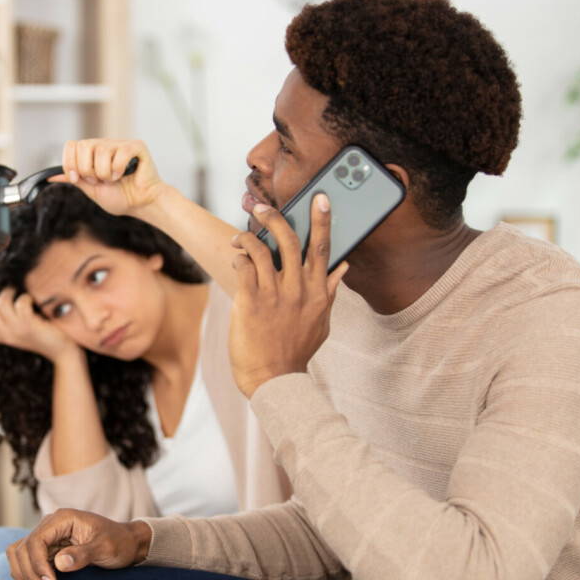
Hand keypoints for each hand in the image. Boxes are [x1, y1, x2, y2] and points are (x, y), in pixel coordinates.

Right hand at [0, 287, 76, 361]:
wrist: (63, 352)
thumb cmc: (46, 338)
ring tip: (20, 295)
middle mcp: (7, 335)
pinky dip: (25, 298)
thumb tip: (1, 302)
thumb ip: (10, 323)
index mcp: (3, 338)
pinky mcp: (30, 325)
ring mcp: (17, 330)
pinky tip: (32, 301)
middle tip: (11, 298)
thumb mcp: (22, 333)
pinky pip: (19, 304)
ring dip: (9, 294)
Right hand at [6, 508, 150, 579]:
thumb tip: (58, 563)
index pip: (36, 540)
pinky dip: (27, 576)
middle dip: (32, 574)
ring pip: (19, 555)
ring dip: (26, 576)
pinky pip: (25, 561)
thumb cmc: (118, 542)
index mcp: (62, 519)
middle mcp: (50, 525)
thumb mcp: (105, 548)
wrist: (126, 544)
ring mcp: (46, 537)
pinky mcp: (46, 550)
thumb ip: (83, 554)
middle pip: (23, 549)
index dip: (38, 564)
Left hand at [51, 139, 166, 216]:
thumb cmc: (119, 197)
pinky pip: (120, 153)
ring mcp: (120, 144)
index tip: (77, 178)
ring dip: (105, 173)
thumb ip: (74, 179)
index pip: (71, 145)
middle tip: (99, 180)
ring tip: (113, 179)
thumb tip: (51, 176)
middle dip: (88, 170)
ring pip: (101, 151)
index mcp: (92, 152)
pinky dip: (119, 169)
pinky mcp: (136, 146)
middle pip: (84, 145)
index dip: (70, 163)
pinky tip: (125, 174)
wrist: (140, 204)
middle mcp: (104, 144)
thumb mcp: (90, 190)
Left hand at [228, 195, 347, 396]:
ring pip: (262, 249)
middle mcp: (298, 290)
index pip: (323, 249)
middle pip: (291, 241)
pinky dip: (239, 257)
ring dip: (248, 237)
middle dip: (276, 217)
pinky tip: (237, 259)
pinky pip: (244, 267)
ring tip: (240, 237)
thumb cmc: (296, 351)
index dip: (322, 221)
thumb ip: (330, 292)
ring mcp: (274, 295)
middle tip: (261, 206)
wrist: (274, 380)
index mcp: (318, 293)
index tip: (320, 199)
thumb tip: (342, 266)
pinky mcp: (250, 302)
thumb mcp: (321, 322)